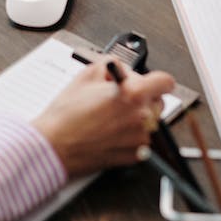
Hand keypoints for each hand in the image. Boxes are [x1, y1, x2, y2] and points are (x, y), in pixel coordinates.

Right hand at [34, 59, 173, 178]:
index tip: (150, 81)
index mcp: (132, 94)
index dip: (156, 79)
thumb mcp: (86, 75)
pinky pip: (141, 138)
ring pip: (149, 120)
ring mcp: (140, 139)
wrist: (55, 145)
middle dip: (142, 97)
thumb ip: (111, 65)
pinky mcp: (135, 155)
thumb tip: (121, 68)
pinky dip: (130, 133)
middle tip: (119, 97)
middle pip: (158, 101)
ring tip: (109, 116)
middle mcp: (142, 117)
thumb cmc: (67, 115)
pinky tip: (109, 130)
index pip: (165, 82)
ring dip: (136, 116)